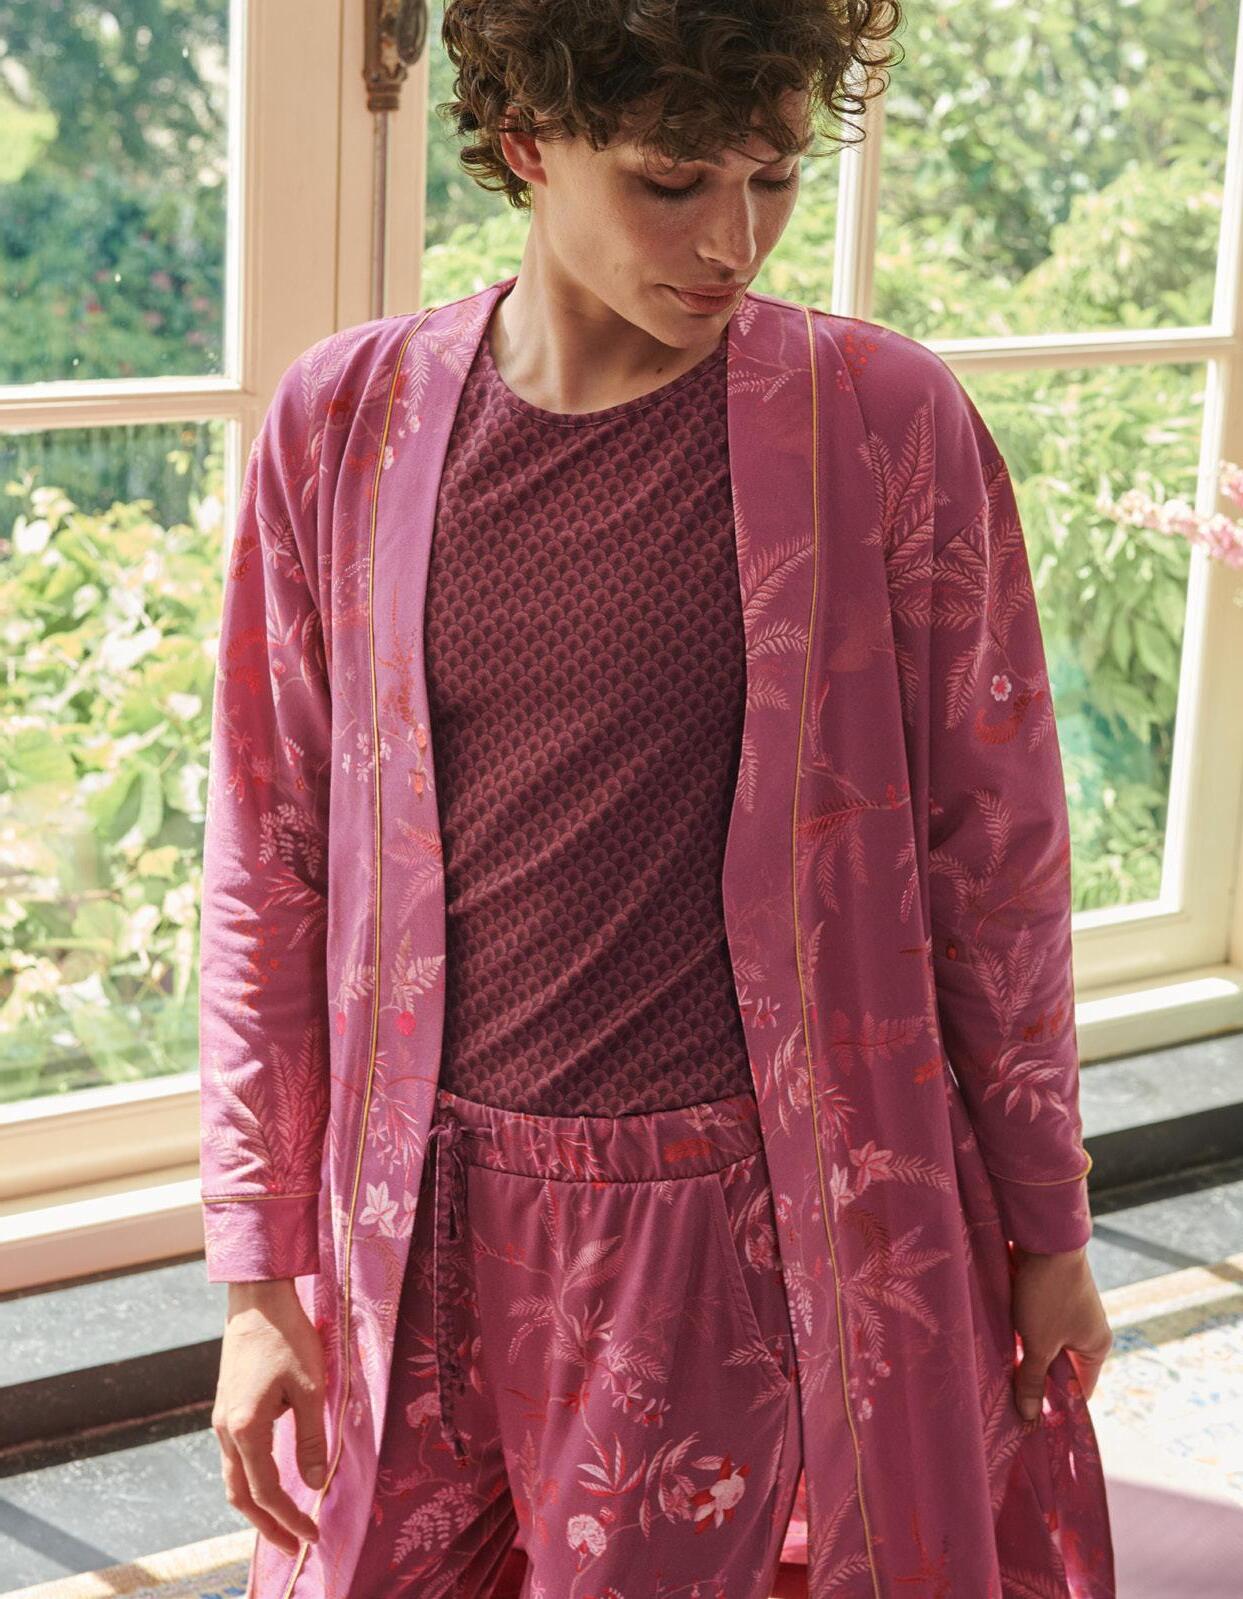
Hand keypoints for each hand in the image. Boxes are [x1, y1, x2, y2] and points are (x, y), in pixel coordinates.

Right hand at [212, 1279, 326, 1555]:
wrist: (257, 1298)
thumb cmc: (288, 1337)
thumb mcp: (310, 1388)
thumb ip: (310, 1439)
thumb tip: (312, 1485)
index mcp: (245, 1429)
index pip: (266, 1492)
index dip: (289, 1519)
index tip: (313, 1536)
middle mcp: (226, 1431)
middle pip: (241, 1495)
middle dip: (266, 1525)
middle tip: (294, 1545)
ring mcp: (221, 1420)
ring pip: (233, 1478)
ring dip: (256, 1505)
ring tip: (282, 1523)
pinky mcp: (226, 1408)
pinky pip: (234, 1458)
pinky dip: (251, 1480)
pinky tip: (271, 1480)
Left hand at [1009, 1245, 1112, 1423]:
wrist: (1044, 1237)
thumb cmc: (1048, 1293)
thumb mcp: (1039, 1342)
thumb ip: (1033, 1378)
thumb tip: (1030, 1417)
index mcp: (1095, 1347)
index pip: (1080, 1390)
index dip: (1059, 1408)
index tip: (1033, 1424)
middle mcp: (1085, 1331)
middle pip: (1059, 1368)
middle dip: (1035, 1380)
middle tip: (1008, 1401)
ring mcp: (1066, 1313)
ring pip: (1043, 1346)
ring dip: (1024, 1356)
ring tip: (998, 1375)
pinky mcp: (1046, 1296)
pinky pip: (1033, 1326)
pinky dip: (1018, 1335)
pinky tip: (995, 1344)